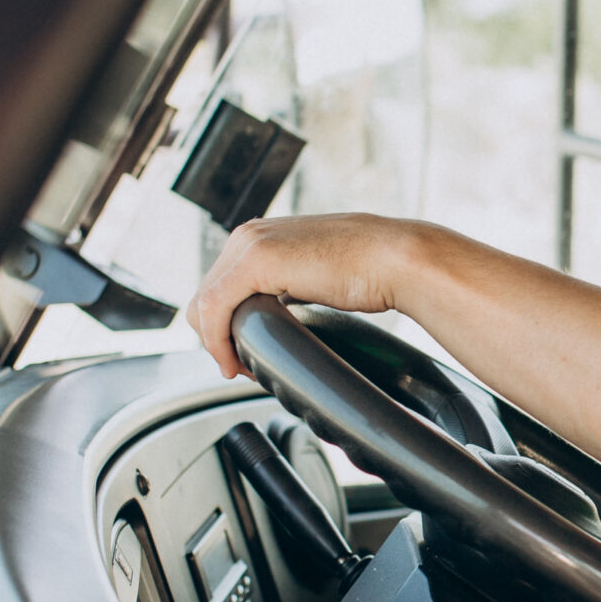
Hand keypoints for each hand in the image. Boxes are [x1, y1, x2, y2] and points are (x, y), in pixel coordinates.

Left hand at [185, 213, 422, 378]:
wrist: (396, 259)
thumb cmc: (370, 271)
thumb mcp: (315, 277)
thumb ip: (289, 286)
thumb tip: (280, 312)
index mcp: (261, 237)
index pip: (218, 288)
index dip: (221, 328)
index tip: (241, 355)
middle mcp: (249, 235)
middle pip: (204, 297)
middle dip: (217, 337)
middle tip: (241, 367)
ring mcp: (250, 244)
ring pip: (204, 304)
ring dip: (217, 342)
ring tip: (241, 367)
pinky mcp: (257, 260)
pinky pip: (215, 307)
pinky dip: (218, 340)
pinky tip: (235, 361)